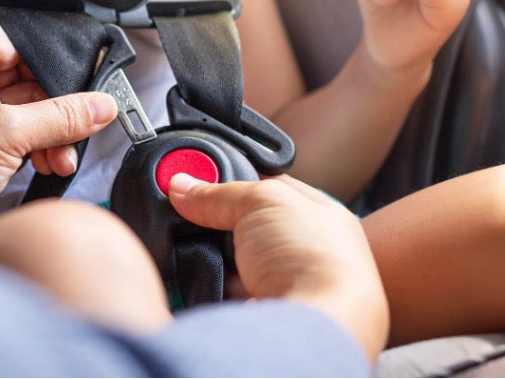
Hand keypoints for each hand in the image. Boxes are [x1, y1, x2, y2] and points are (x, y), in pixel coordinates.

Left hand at [0, 20, 117, 233]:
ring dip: (54, 133)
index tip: (85, 66)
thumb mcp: (3, 132)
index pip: (15, 37)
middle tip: (83, 118)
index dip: (50, 48)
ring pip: (29, 114)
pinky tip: (54, 165)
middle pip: (29, 78)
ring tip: (65, 153)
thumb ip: (59, 117)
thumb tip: (100, 104)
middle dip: (59, 102)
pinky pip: (22, 144)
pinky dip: (42, 153)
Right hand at [168, 173, 388, 360]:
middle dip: (220, 222)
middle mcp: (306, 252)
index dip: (239, 179)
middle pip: (250, 227)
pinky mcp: (261, 314)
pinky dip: (209, 285)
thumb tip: (185, 187)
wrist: (314, 328)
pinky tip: (200, 275)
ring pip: (235, 263)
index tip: (202, 177)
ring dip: (214, 257)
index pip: (273, 188)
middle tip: (191, 211)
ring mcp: (285, 286)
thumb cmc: (314, 259)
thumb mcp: (262, 200)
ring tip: (192, 245)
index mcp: (319, 216)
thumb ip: (221, 192)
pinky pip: (224, 293)